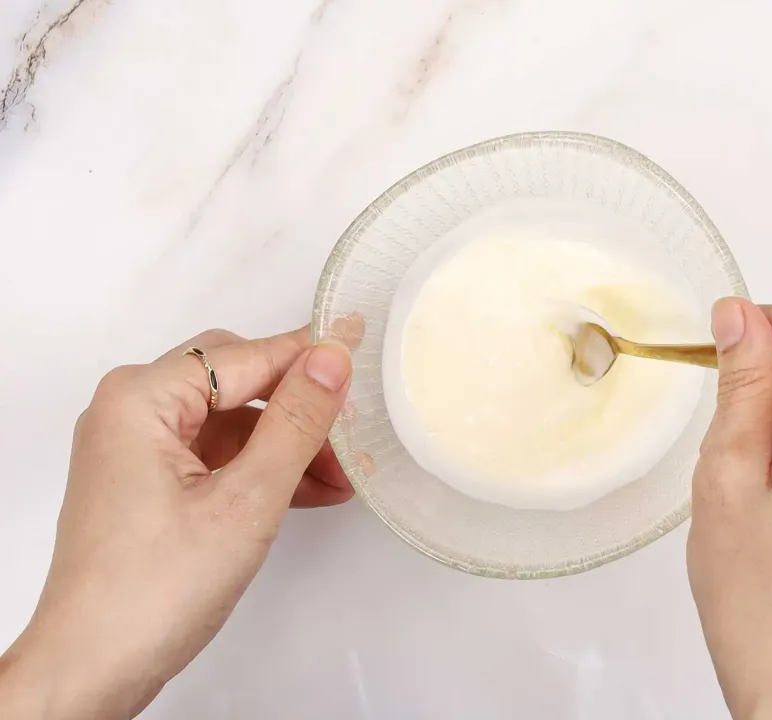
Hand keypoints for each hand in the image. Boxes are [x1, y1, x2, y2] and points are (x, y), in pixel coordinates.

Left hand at [0, 326, 355, 719]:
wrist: (95, 667)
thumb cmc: (153, 591)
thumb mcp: (246, 500)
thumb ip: (294, 423)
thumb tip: (330, 360)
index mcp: (140, 399)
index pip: (245, 356)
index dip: (307, 357)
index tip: (362, 352)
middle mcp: (130, 410)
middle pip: (236, 380)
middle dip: (298, 407)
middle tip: (353, 429)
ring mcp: (135, 446)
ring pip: (231, 419)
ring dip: (286, 443)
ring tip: (339, 476)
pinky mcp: (146, 480)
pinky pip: (216, 452)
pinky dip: (260, 468)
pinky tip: (307, 492)